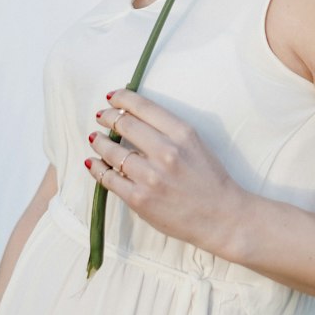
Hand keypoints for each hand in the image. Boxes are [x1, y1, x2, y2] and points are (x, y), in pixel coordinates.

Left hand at [87, 89, 245, 252]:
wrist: (222, 217)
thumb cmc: (211, 180)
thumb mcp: (195, 144)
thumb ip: (168, 130)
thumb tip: (134, 117)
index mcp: (182, 133)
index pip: (142, 106)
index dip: (121, 98)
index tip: (112, 98)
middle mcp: (166, 152)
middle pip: (124, 123)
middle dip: (107, 117)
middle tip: (101, 117)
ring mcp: (151, 176)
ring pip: (112, 151)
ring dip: (99, 142)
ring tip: (96, 139)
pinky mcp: (140, 199)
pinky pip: (108, 178)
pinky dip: (97, 168)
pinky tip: (92, 162)